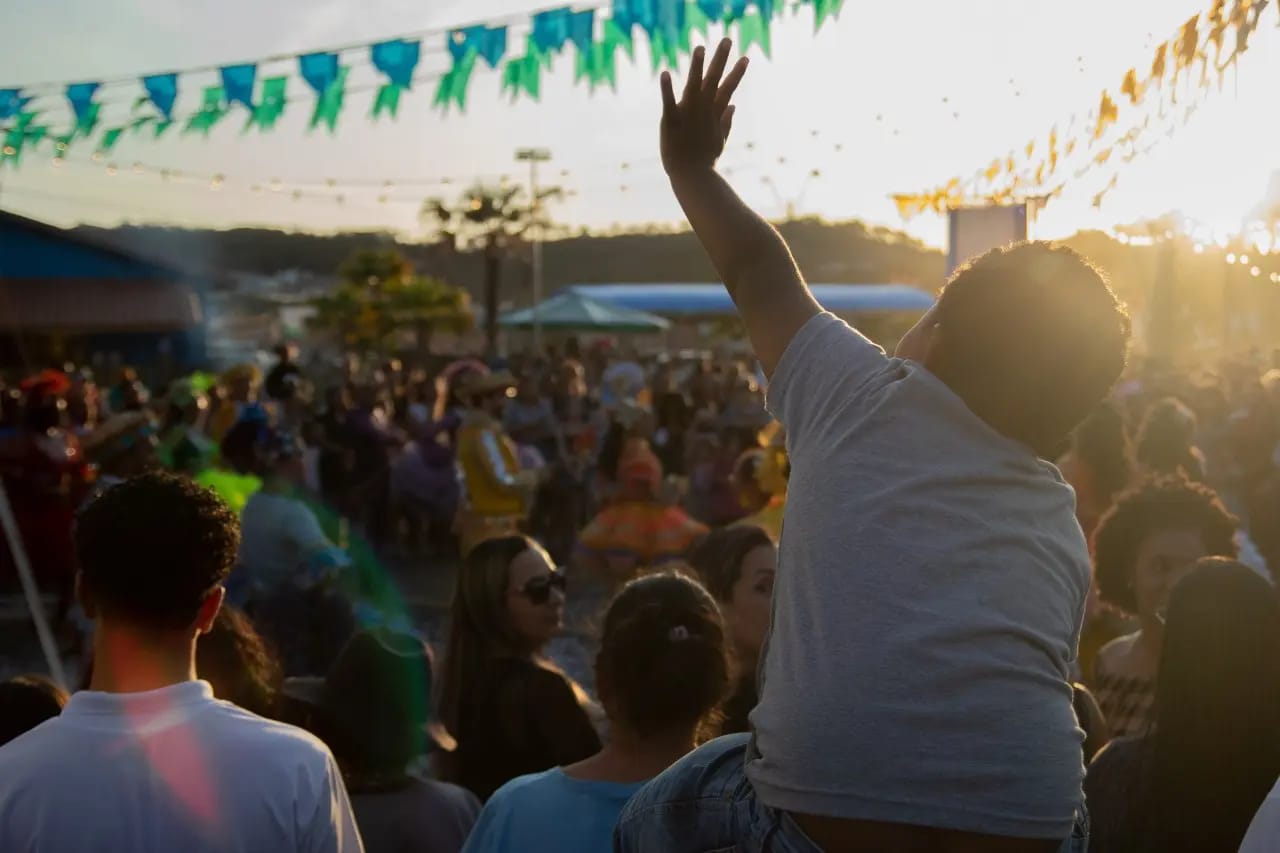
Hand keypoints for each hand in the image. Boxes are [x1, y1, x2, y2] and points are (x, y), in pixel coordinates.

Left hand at [660, 38, 748, 175]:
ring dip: (697, 67)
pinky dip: (667, 88)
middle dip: (720, 59)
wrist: (691, 176)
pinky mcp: (671, 121)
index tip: (746, 57)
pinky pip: (668, 102)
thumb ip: (726, 121)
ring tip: (700, 48)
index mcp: (714, 114)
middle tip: (727, 39)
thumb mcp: (719, 140)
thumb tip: (733, 105)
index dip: (737, 73)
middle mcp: (702, 110)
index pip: (728, 89)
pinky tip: (665, 73)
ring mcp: (687, 115)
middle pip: (713, 80)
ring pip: (693, 85)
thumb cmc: (704, 160)